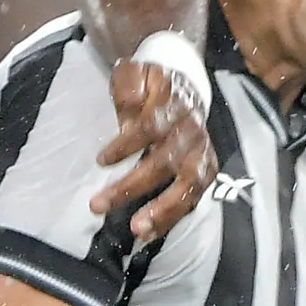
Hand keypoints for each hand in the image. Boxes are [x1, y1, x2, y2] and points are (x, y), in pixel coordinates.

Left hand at [91, 58, 213, 240]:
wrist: (185, 83)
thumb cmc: (150, 83)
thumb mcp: (134, 73)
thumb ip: (129, 89)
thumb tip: (126, 117)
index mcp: (173, 105)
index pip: (150, 126)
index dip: (127, 145)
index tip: (100, 160)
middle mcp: (192, 131)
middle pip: (165, 161)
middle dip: (132, 186)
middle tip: (99, 205)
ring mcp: (201, 152)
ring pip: (187, 185)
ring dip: (163, 210)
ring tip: (137, 230)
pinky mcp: (206, 169)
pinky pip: (193, 197)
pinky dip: (173, 217)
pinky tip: (150, 233)